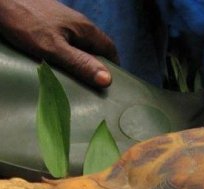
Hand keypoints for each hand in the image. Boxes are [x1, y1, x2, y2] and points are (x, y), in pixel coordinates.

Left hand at [0, 0, 117, 86]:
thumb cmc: (25, 21)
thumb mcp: (54, 49)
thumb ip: (81, 64)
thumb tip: (108, 80)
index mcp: (85, 28)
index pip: (110, 49)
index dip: (113, 67)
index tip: (110, 84)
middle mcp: (79, 23)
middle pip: (96, 47)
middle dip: (97, 66)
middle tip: (92, 85)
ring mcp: (65, 22)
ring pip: (81, 45)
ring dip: (82, 60)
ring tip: (75, 77)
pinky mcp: (51, 22)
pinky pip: (68, 42)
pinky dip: (69, 54)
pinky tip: (59, 62)